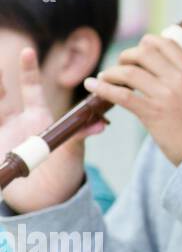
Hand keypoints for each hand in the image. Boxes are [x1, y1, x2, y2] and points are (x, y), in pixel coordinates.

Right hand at [0, 47, 103, 212]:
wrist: (44, 200)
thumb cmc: (62, 173)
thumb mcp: (71, 153)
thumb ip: (79, 136)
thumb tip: (101, 124)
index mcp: (38, 118)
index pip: (32, 89)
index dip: (29, 71)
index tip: (28, 51)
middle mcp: (17, 122)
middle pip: (2, 95)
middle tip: (0, 60)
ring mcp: (4, 133)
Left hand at [86, 34, 181, 165]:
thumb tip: (158, 73)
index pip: (166, 43)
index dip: (147, 43)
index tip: (138, 53)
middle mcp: (180, 79)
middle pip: (144, 52)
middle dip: (127, 56)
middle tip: (121, 67)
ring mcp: (166, 95)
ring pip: (129, 72)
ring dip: (112, 72)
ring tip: (105, 78)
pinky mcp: (152, 113)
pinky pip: (121, 95)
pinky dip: (102, 88)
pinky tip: (92, 85)